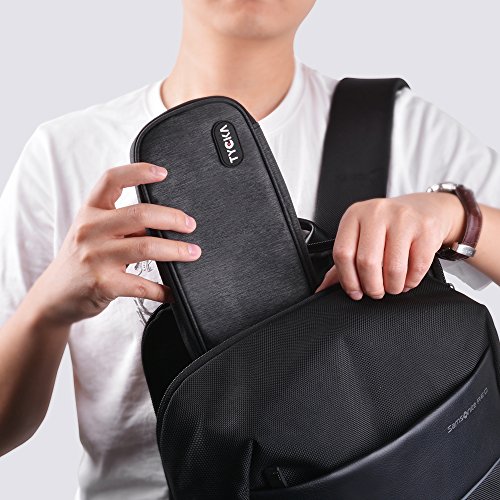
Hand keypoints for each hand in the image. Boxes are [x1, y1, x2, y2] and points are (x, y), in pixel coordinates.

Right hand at [30, 163, 200, 325]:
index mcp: (90, 211)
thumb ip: (121, 223)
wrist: (55, 296)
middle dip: (172, 218)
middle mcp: (91, 230)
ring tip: (192, 252)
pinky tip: (173, 290)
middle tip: (189, 224)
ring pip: (146, 247)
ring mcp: (96, 257)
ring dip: (176, 250)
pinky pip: (142, 285)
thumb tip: (163, 220)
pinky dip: (162, 289)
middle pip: (140, 214)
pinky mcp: (103, 284)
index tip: (163, 172)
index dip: (139, 171)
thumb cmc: (79, 260)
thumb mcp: (92, 232)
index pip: (112, 180)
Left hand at [316, 192, 465, 299]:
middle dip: (372, 287)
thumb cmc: (388, 226)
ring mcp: (402, 218)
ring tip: (392, 286)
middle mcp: (376, 212)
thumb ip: (343, 262)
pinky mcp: (425, 228)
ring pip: (393, 268)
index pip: (342, 253)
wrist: (425, 209)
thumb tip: (322, 289)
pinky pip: (416, 267)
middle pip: (366, 262)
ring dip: (392, 287)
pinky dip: (411, 281)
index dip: (347, 279)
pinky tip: (408, 279)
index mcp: (354, 214)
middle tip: (376, 292)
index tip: (355, 291)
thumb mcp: (361, 236)